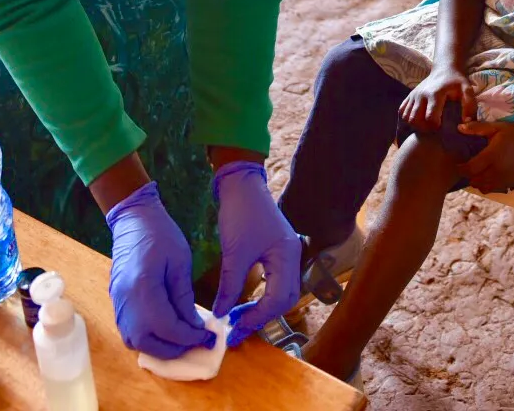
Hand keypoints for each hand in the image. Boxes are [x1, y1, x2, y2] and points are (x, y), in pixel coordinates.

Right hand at [105, 182, 215, 359]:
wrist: (133, 219)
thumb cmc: (160, 234)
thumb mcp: (180, 262)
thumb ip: (184, 297)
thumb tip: (194, 326)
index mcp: (143, 287)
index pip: (167, 327)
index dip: (189, 336)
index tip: (208, 335)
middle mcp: (125, 302)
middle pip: (147, 342)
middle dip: (175, 348)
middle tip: (197, 340)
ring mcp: (117, 304)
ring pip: (135, 342)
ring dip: (160, 347)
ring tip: (182, 338)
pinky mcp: (116, 303)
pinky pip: (130, 332)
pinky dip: (149, 338)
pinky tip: (166, 331)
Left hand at [213, 161, 301, 347]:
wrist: (240, 184)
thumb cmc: (240, 212)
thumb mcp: (233, 252)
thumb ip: (229, 285)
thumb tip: (220, 314)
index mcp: (287, 256)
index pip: (279, 299)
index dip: (257, 317)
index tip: (234, 327)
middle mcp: (293, 257)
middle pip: (285, 299)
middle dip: (261, 316)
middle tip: (236, 328)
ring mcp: (287, 254)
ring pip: (281, 293)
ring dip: (261, 308)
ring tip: (237, 318)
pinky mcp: (278, 253)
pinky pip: (275, 282)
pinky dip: (261, 296)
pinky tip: (243, 302)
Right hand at [399, 66, 475, 131]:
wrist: (445, 69)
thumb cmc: (456, 82)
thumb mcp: (467, 90)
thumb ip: (469, 105)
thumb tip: (466, 122)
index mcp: (435, 94)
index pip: (429, 117)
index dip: (435, 127)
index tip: (441, 128)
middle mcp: (421, 95)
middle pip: (415, 119)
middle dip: (424, 128)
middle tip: (433, 129)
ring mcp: (413, 95)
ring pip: (407, 117)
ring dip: (415, 124)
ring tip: (426, 125)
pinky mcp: (409, 95)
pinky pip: (402, 111)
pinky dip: (408, 118)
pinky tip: (418, 119)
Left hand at [456, 120, 513, 193]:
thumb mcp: (495, 127)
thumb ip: (476, 128)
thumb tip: (459, 127)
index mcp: (491, 156)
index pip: (470, 169)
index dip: (461, 169)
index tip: (458, 165)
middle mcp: (497, 171)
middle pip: (475, 181)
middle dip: (469, 176)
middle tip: (468, 168)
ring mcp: (505, 179)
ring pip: (485, 188)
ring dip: (478, 182)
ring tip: (478, 173)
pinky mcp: (512, 183)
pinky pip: (495, 189)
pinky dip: (489, 185)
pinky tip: (489, 176)